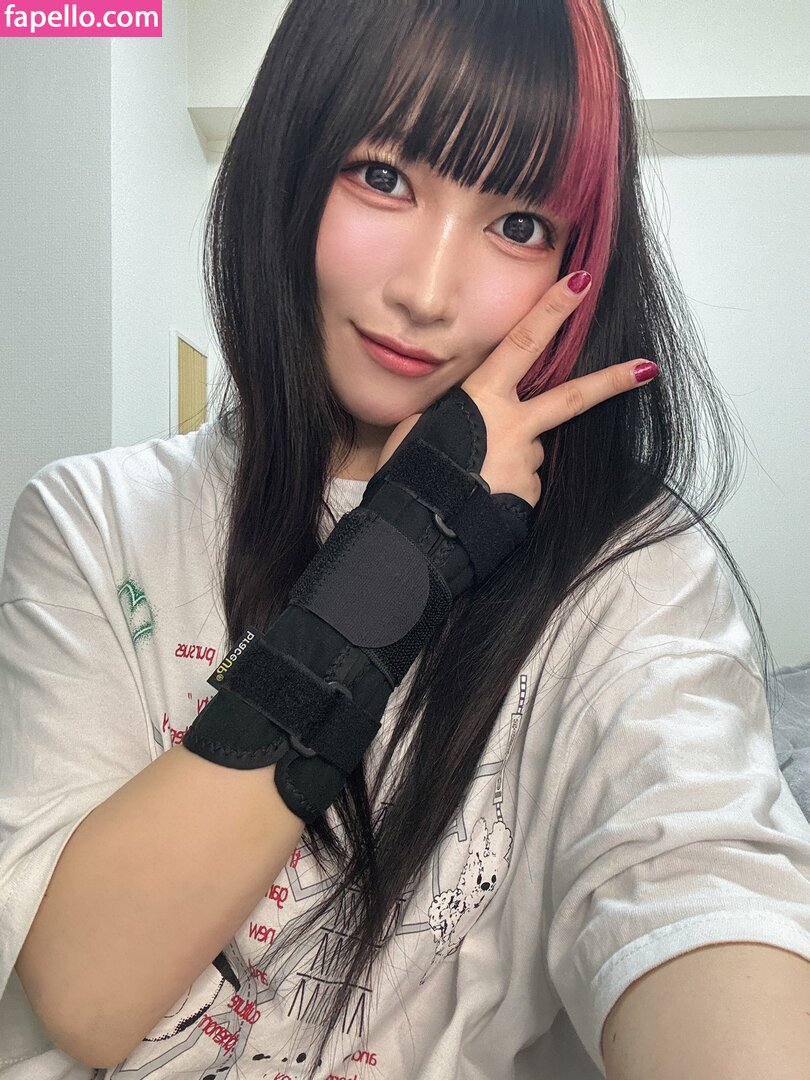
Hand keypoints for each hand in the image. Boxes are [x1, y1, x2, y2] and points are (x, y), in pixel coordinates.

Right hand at [374, 271, 658, 507]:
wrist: (419, 531)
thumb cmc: (410, 474)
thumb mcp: (420, 428)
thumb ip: (457, 415)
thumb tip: (476, 421)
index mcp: (483, 400)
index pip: (523, 344)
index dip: (552, 312)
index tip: (582, 284)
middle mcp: (514, 427)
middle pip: (572, 396)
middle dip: (613, 380)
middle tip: (647, 369)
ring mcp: (526, 463)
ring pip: (532, 449)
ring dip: (515, 455)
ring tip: (476, 476)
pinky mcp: (529, 496)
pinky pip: (525, 484)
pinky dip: (508, 486)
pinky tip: (481, 497)